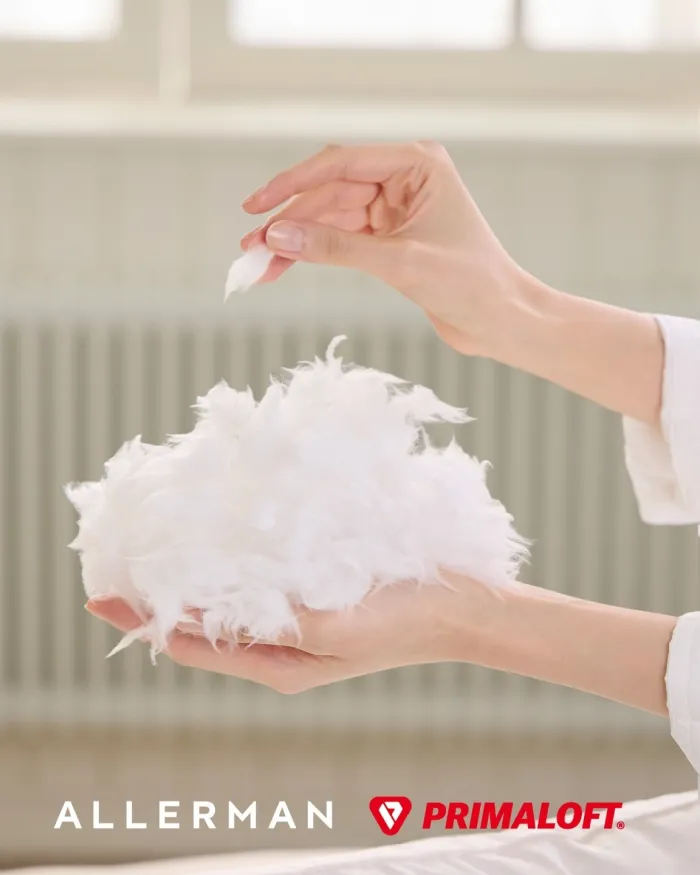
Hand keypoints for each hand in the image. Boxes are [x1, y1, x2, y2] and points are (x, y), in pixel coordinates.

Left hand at [86, 573, 504, 692]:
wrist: (459, 607)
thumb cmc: (400, 621)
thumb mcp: (330, 628)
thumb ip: (267, 620)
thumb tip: (201, 606)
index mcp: (278, 666)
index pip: (192, 646)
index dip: (145, 622)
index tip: (101, 596)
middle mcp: (280, 647)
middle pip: (203, 627)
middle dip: (160, 600)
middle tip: (122, 565)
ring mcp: (297, 621)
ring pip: (228, 603)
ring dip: (193, 580)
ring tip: (159, 550)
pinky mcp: (314, 595)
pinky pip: (259, 584)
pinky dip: (231, 565)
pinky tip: (221, 540)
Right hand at [240, 142, 530, 356]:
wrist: (502, 320)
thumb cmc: (471, 284)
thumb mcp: (400, 263)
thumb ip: (337, 248)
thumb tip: (278, 238)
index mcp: (416, 164)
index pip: (341, 163)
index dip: (293, 184)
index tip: (257, 207)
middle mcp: (404, 179)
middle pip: (330, 192)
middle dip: (291, 220)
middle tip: (251, 248)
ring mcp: (395, 209)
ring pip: (330, 218)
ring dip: (297, 240)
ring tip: (259, 264)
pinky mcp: (390, 239)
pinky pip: (341, 240)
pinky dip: (315, 253)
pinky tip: (285, 266)